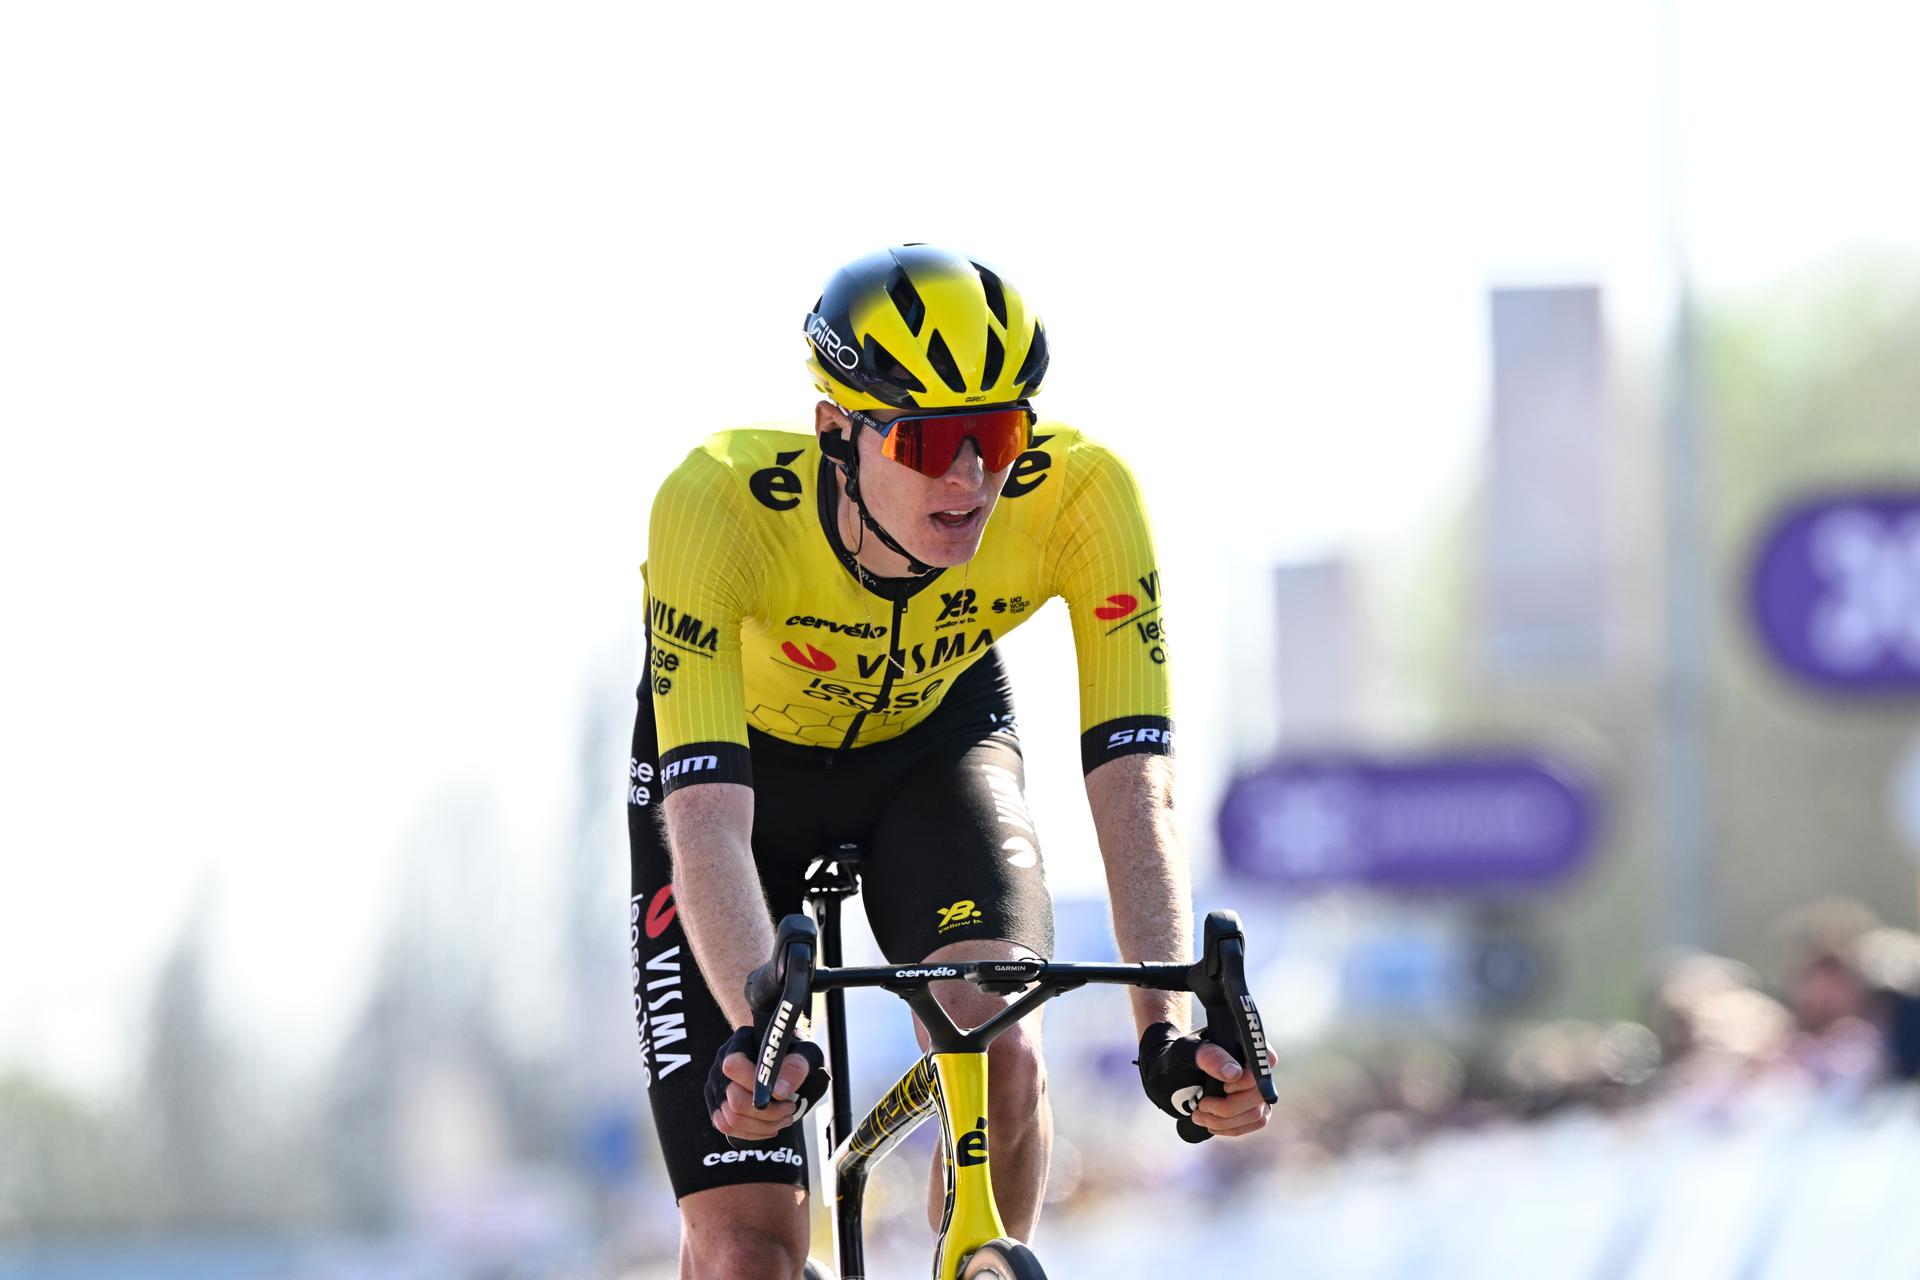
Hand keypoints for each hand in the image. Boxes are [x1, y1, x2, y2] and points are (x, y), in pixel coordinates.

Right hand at [704, 1027, 827, 1144]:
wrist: (778, 1057)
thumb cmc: (791, 1054)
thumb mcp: (802, 1052)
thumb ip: (795, 1067)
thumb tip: (781, 1091)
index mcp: (739, 1044)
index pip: (734, 1067)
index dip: (759, 1086)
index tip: (784, 1095)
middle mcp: (720, 1065)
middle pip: (734, 1102)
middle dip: (768, 1113)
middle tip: (790, 1108)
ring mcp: (715, 1087)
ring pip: (730, 1120)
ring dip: (762, 1126)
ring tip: (785, 1118)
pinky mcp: (716, 1106)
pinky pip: (726, 1128)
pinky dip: (752, 1132)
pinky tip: (771, 1126)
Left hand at [1189, 1039, 1271, 1138]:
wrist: (1172, 1073)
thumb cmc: (1179, 1056)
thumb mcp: (1186, 1051)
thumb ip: (1208, 1057)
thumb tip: (1234, 1074)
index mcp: (1245, 1043)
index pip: (1268, 1060)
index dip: (1248, 1080)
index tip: (1224, 1087)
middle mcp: (1256, 1065)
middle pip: (1261, 1093)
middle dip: (1228, 1107)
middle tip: (1201, 1106)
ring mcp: (1257, 1087)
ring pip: (1258, 1113)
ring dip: (1226, 1121)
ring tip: (1199, 1117)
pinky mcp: (1254, 1105)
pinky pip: (1256, 1122)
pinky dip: (1232, 1128)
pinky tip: (1212, 1125)